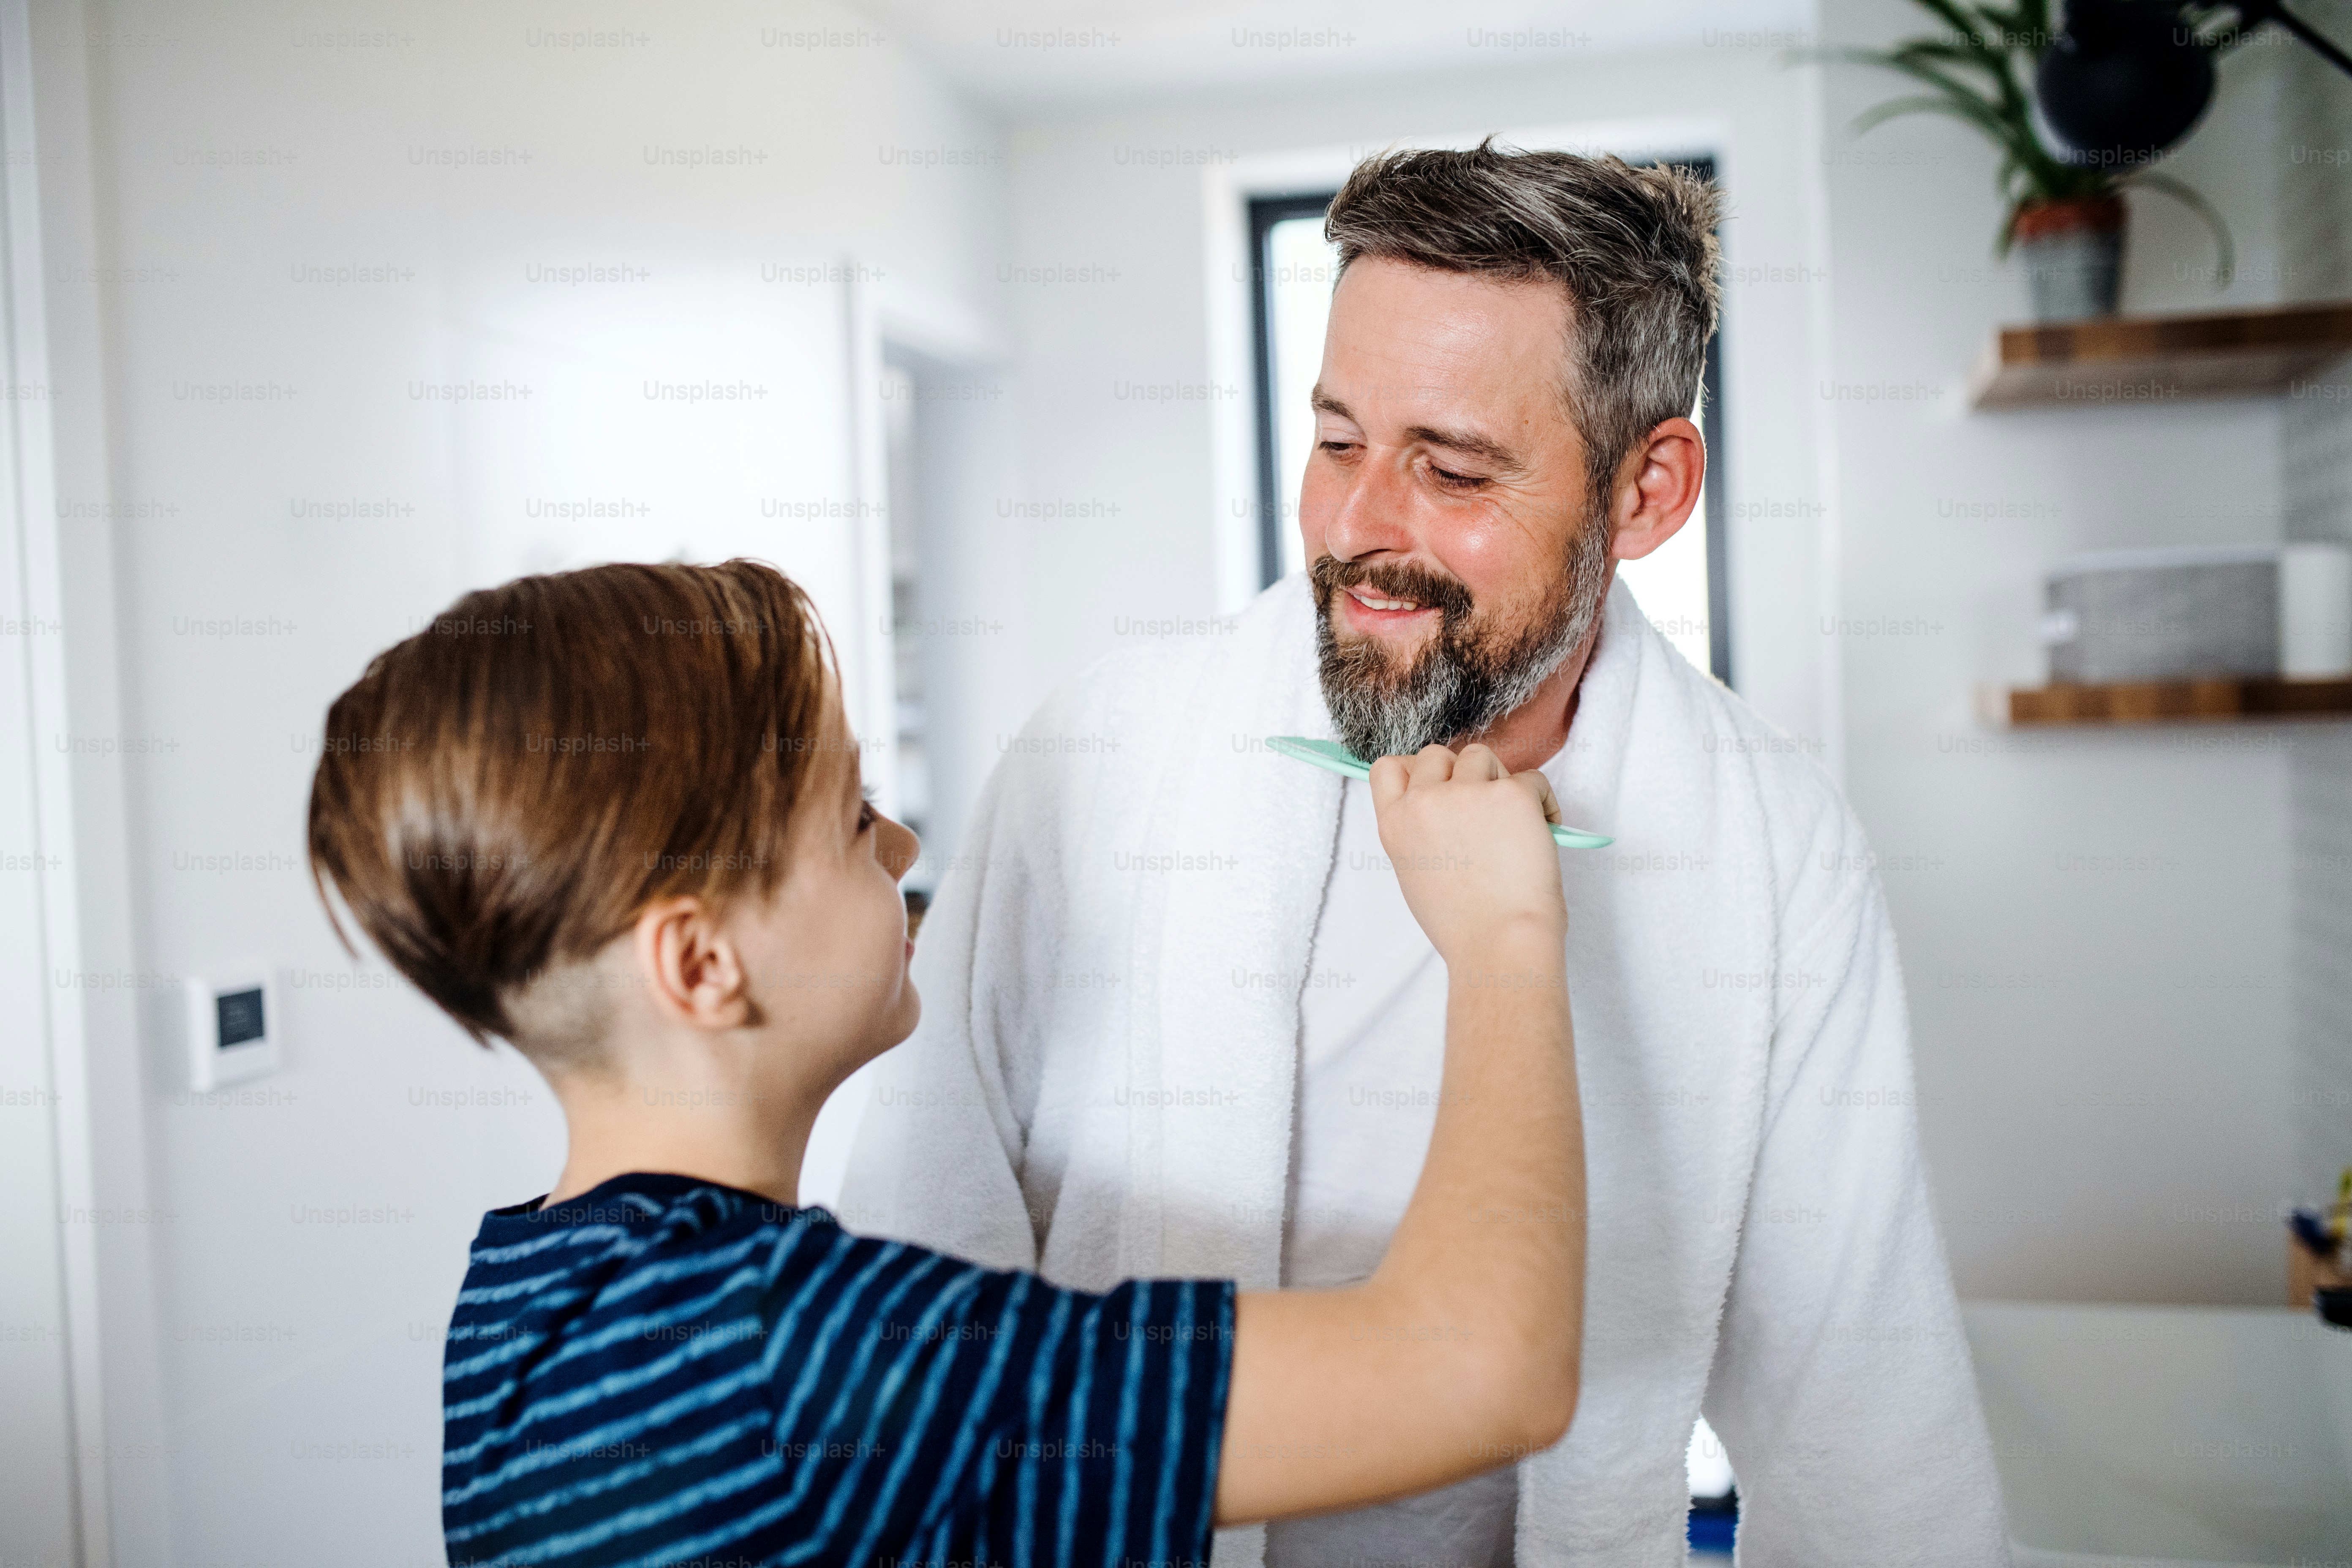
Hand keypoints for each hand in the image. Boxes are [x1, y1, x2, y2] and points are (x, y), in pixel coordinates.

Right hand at [1367, 743, 1567, 968]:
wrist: (1499, 944)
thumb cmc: (1464, 926)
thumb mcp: (1416, 875)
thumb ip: (1420, 833)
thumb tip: (1447, 811)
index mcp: (1395, 824)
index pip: (1389, 767)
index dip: (1415, 770)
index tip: (1438, 786)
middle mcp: (1424, 802)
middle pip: (1436, 754)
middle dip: (1459, 773)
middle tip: (1483, 809)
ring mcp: (1466, 793)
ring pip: (1481, 755)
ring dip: (1498, 779)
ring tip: (1514, 819)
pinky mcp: (1510, 794)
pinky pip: (1531, 777)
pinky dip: (1541, 800)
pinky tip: (1545, 828)